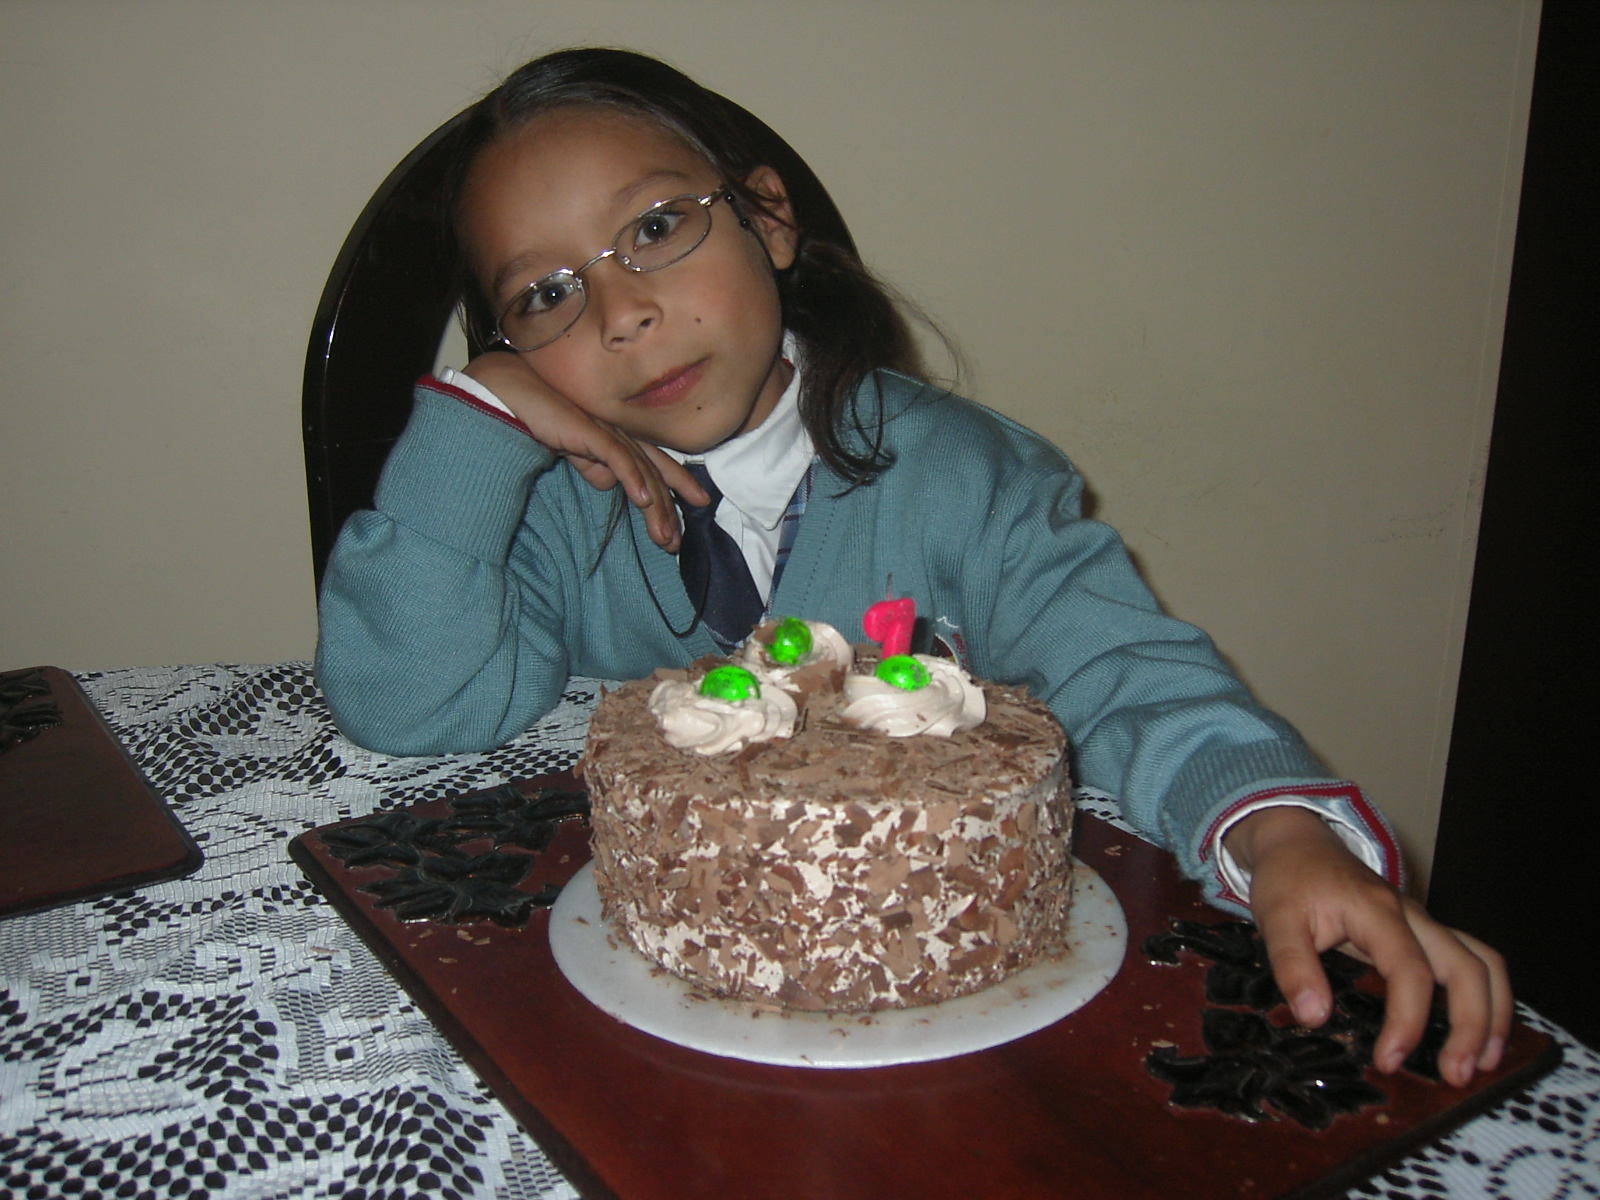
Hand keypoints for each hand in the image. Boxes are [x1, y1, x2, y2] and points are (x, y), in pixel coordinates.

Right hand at [463, 352, 709, 550]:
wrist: (515, 394)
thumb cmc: (543, 419)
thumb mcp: (574, 452)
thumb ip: (593, 466)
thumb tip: (609, 484)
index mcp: (618, 437)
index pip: (656, 464)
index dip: (679, 483)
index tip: (699, 504)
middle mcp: (620, 433)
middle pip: (655, 473)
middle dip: (668, 509)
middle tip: (675, 542)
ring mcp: (607, 430)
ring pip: (641, 472)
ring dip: (655, 506)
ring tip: (664, 536)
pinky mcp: (590, 431)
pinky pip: (617, 457)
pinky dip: (633, 478)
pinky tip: (643, 500)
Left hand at [1225, 806, 1511, 1086]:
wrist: (1296, 842)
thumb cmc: (1288, 878)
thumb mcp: (1275, 918)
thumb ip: (1292, 965)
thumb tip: (1315, 1017)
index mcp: (1378, 912)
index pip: (1411, 970)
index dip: (1407, 1020)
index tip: (1388, 1061)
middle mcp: (1413, 917)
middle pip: (1468, 966)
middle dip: (1473, 1024)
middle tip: (1457, 1075)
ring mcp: (1422, 924)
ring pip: (1482, 962)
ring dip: (1493, 1013)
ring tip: (1484, 1063)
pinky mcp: (1422, 934)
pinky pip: (1469, 962)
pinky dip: (1483, 999)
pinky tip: (1475, 1036)